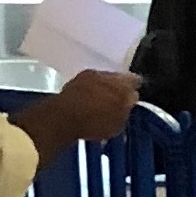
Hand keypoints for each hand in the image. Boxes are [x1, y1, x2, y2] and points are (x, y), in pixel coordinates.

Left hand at [24, 69, 142, 163]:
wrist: (59, 120)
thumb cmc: (94, 122)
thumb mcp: (118, 122)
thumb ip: (127, 109)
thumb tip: (130, 100)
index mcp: (123, 81)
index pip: (135, 80)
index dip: (136, 89)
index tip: (135, 97)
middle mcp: (105, 73)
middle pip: (116, 79)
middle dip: (118, 88)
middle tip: (119, 101)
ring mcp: (86, 76)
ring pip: (100, 81)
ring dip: (102, 90)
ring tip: (102, 105)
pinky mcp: (70, 84)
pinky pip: (86, 87)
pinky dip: (88, 94)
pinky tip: (88, 106)